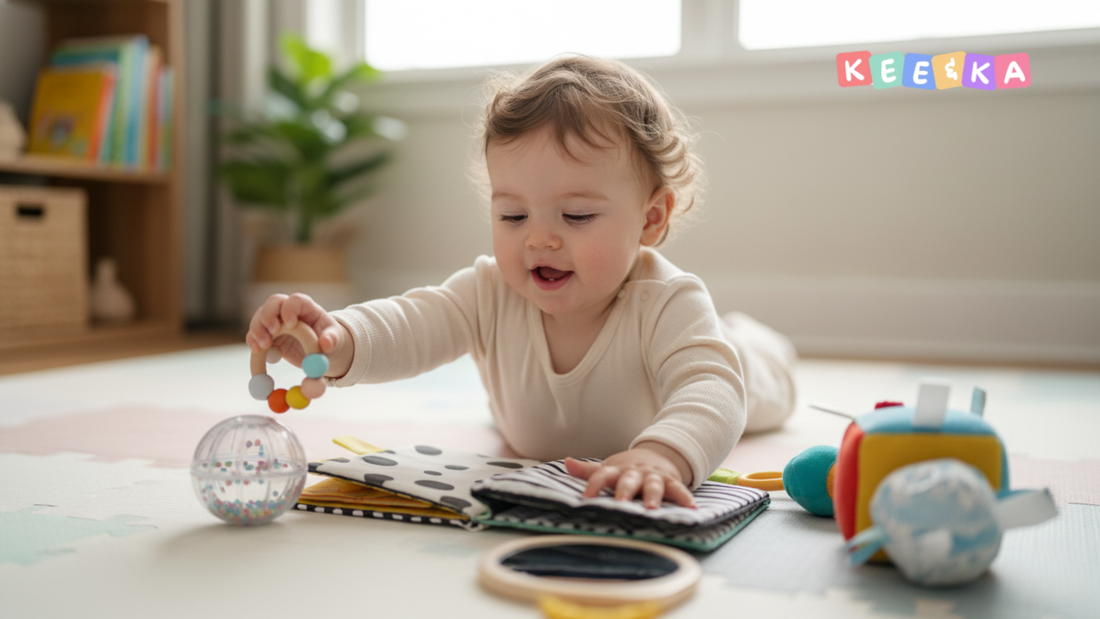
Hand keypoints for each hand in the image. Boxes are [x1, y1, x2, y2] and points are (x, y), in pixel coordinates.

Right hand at [245, 293, 352, 377]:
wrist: (320, 351)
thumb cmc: (329, 340)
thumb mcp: (335, 339)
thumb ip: (332, 339)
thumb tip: (326, 343)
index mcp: (307, 307)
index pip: (296, 300)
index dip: (290, 309)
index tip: (290, 325)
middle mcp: (288, 310)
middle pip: (273, 303)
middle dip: (269, 316)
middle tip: (271, 333)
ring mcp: (276, 320)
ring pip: (260, 316)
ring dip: (258, 329)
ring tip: (263, 345)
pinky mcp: (268, 334)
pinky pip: (255, 332)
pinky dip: (252, 340)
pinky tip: (256, 350)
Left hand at [564, 443, 695, 508]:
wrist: (657, 455)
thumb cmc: (628, 468)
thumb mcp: (609, 467)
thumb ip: (588, 471)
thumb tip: (566, 462)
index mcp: (617, 470)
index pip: (601, 475)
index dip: (593, 485)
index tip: (585, 498)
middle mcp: (635, 473)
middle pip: (628, 480)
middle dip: (625, 491)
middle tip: (621, 502)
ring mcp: (653, 476)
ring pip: (653, 485)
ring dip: (653, 495)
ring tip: (652, 508)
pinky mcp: (671, 481)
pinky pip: (678, 489)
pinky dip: (685, 498)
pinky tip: (690, 508)